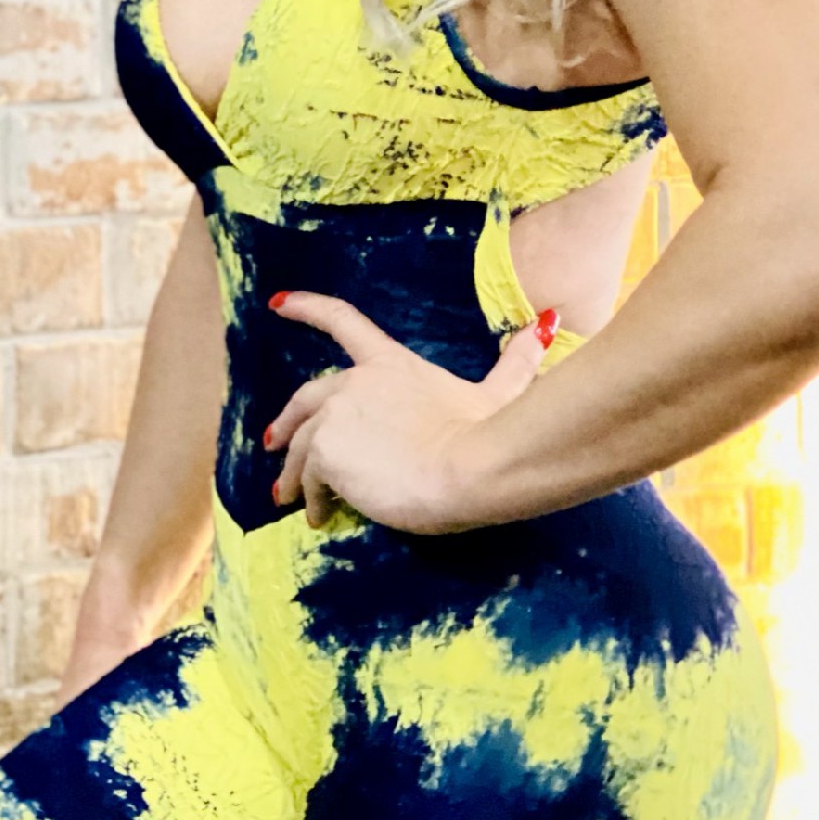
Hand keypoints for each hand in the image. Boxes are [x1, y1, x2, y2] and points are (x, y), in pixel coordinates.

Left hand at [264, 293, 557, 534]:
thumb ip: (514, 360)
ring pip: (301, 445)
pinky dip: (309, 498)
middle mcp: (355, 382)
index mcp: (390, 364)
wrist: (469, 468)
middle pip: (306, 396)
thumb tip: (546, 324)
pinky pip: (308, 479)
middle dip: (286, 420)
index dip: (308, 308)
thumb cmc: (486, 432)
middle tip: (272, 442)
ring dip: (292, 472)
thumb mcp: (499, 392)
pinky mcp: (326, 453)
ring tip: (288, 498)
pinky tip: (318, 516)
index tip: (277, 303)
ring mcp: (336, 416)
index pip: (342, 322)